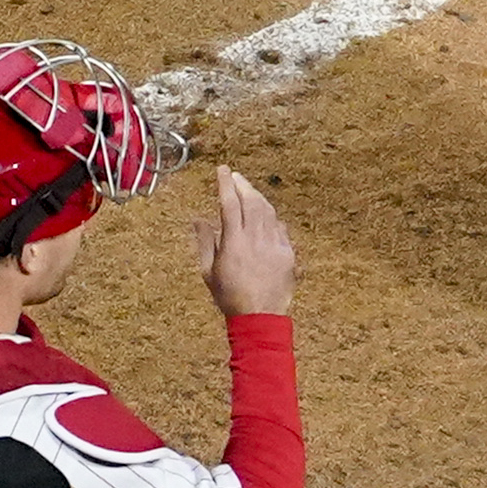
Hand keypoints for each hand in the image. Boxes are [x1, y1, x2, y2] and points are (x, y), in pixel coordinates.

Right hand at [194, 166, 295, 316]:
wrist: (260, 317)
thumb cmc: (230, 297)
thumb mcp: (209, 271)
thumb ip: (205, 242)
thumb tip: (198, 219)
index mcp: (234, 243)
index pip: (229, 203)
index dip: (225, 183)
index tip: (222, 170)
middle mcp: (255, 239)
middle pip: (251, 201)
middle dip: (242, 185)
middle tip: (235, 176)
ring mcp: (274, 245)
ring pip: (267, 211)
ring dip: (257, 196)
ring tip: (248, 190)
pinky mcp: (288, 253)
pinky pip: (280, 227)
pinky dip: (271, 216)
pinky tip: (265, 213)